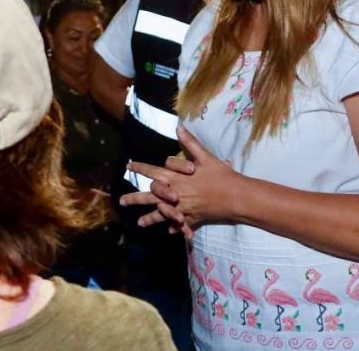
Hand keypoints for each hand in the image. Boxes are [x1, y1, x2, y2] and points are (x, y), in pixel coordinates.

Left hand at [120, 125, 240, 233]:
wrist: (236, 197)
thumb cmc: (221, 175)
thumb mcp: (206, 156)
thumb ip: (190, 143)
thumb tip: (178, 127)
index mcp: (176, 178)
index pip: (152, 172)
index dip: (139, 168)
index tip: (128, 166)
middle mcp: (175, 194)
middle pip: (150, 196)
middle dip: (134, 198)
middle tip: (121, 201)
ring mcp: (182, 208)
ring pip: (161, 214)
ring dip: (149, 218)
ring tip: (139, 223)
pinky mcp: (192, 219)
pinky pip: (180, 225)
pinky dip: (174, 228)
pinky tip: (169, 232)